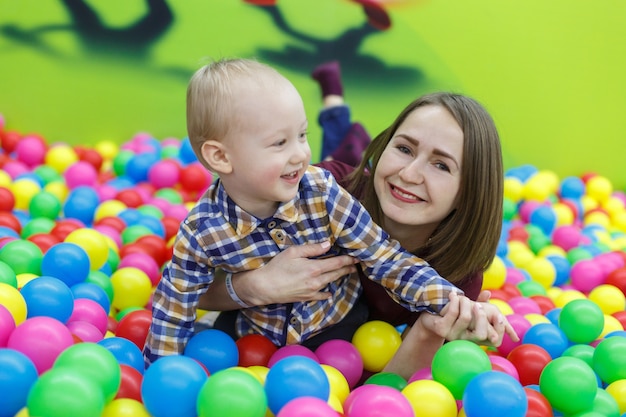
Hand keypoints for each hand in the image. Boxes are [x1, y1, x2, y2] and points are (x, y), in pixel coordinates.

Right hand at [235, 241, 357, 305]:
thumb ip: (312, 248)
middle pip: (337, 274)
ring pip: (330, 283)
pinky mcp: (306, 297)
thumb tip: (327, 245)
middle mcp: (316, 281)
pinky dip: (327, 293)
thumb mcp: (293, 252)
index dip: (348, 260)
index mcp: (314, 268)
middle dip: (348, 269)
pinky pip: (321, 295)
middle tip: (356, 265)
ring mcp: (312, 291)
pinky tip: (329, 292)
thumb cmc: (277, 267)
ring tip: (345, 273)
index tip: (357, 257)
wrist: (265, 287)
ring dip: (339, 277)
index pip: (337, 263)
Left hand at [418, 292, 518, 346]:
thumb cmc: (456, 312)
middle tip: (477, 304)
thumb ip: (481, 302)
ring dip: (465, 302)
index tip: (499, 316)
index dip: (499, 329)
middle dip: (481, 315)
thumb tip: (488, 294)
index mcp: (476, 338)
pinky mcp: (441, 329)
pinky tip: (452, 294)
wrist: (431, 314)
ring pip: (466, 318)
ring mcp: (452, 336)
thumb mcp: (471, 309)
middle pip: (481, 334)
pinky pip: (453, 313)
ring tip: (461, 297)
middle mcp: (465, 340)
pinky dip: (454, 300)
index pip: (494, 339)